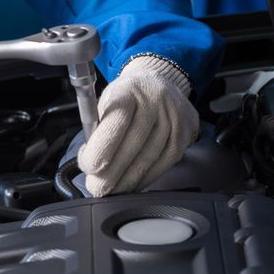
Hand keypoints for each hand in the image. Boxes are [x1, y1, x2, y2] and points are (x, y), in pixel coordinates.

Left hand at [77, 56, 198, 195]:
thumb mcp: (107, 101)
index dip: (100, 150)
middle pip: (132, 145)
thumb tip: (90, 163)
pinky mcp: (184, 135)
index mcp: (128, 90)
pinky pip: (163, 164)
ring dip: (127, 180)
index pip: (115, 123)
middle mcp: (154, 102)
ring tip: (111, 190)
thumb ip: (98, 128)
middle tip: (97, 188)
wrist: (159, 83)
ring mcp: (173, 118)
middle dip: (111, 173)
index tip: (88, 166)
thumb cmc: (127, 97)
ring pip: (148, 158)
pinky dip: (145, 178)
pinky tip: (132, 184)